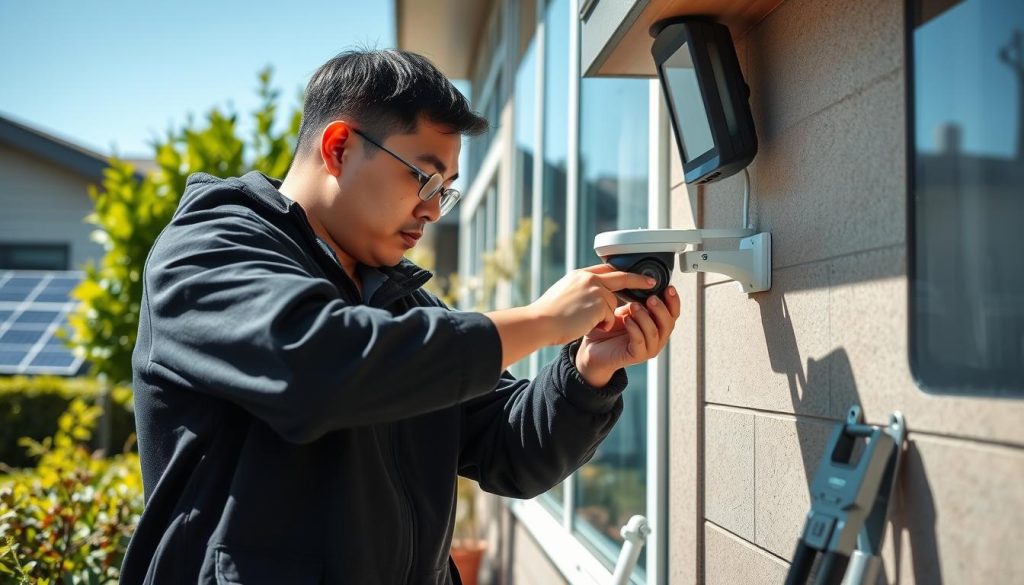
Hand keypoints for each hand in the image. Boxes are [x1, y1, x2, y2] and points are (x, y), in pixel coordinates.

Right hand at [529, 264, 655, 345]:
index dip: (621, 272)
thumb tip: (594, 294)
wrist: (540, 322)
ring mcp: (595, 290)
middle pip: (621, 277)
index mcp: (580, 275)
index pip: (606, 269)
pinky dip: (602, 324)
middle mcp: (589, 279)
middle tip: (651, 283)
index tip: (633, 273)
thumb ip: (581, 289)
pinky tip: (586, 326)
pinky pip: (610, 317)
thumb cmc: (547, 314)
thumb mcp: (564, 293)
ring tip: (584, 321)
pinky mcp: (599, 304)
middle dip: (638, 280)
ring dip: (605, 316)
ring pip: (613, 304)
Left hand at [575, 286, 680, 386]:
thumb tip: (641, 286)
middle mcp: (656, 338)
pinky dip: (634, 328)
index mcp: (657, 325)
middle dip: (661, 309)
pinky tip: (626, 320)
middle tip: (650, 298)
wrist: (594, 349)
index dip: (674, 301)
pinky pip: (640, 341)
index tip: (668, 288)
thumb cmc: (610, 330)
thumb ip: (636, 302)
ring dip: (644, 317)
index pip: (673, 314)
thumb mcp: (625, 311)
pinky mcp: (636, 356)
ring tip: (633, 306)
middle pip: (669, 323)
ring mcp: (648, 348)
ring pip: (654, 332)